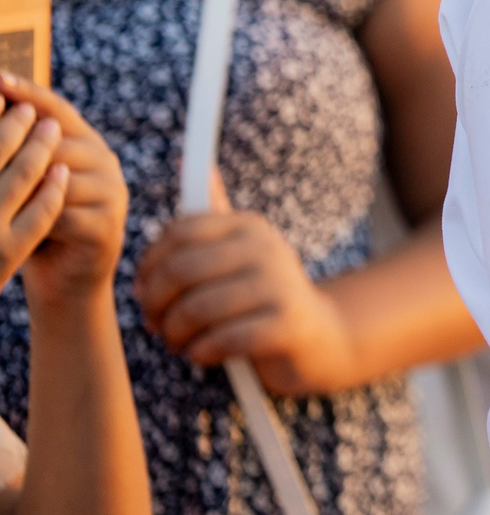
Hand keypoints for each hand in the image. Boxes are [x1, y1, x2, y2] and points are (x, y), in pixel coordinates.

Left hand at [0, 75, 128, 309]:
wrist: (67, 277)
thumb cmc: (36, 222)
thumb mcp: (28, 180)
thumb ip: (21, 149)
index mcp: (86, 142)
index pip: (55, 108)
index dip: (26, 92)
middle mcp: (105, 159)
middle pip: (52, 142)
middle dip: (11, 147)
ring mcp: (112, 191)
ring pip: (55, 179)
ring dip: (20, 191)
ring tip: (1, 201)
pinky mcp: (108, 226)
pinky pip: (61, 216)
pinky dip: (34, 223)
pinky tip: (19, 230)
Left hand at [136, 203, 357, 394]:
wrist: (319, 337)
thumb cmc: (264, 294)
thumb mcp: (241, 250)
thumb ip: (215, 211)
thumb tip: (186, 160)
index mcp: (248, 226)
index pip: (177, 234)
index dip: (148, 267)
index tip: (145, 292)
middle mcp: (266, 248)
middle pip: (180, 272)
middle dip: (156, 306)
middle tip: (157, 325)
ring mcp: (280, 285)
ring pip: (195, 310)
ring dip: (175, 335)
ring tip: (179, 342)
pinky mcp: (286, 326)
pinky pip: (220, 340)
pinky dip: (201, 353)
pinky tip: (205, 354)